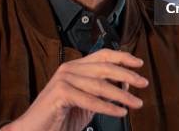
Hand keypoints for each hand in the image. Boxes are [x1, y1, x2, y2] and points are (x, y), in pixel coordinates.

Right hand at [3, 49, 148, 130]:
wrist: (35, 130)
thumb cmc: (59, 118)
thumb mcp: (86, 102)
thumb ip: (101, 92)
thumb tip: (124, 84)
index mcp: (75, 67)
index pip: (102, 55)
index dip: (122, 57)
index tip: (138, 63)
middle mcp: (69, 69)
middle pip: (104, 66)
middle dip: (127, 74)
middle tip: (143, 83)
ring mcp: (64, 79)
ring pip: (100, 84)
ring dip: (122, 95)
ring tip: (136, 103)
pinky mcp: (60, 93)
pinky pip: (90, 100)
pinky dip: (107, 106)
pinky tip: (120, 111)